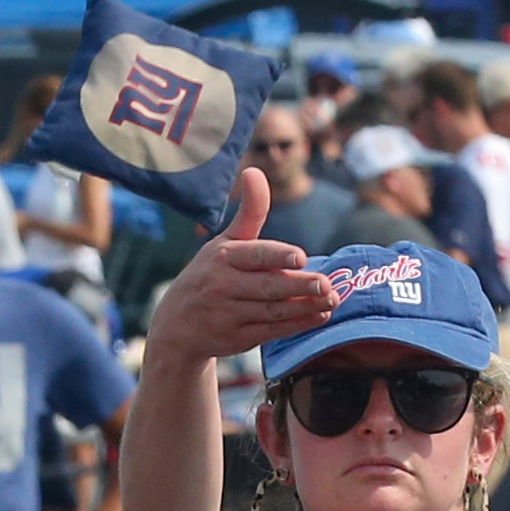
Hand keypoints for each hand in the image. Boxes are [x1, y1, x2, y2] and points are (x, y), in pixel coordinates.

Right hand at [146, 173, 341, 369]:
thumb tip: (255, 171)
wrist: (177, 325)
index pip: (253, 255)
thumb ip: (249, 211)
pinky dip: (297, 325)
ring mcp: (230, 315)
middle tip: (325, 284)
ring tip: (332, 299)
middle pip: (266, 286)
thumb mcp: (225, 241)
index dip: (277, 257)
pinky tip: (319, 315)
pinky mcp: (238, 339)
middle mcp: (223, 286)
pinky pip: (271, 331)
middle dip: (298, 286)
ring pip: (272, 310)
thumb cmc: (209, 274)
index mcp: (222, 257)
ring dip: (304, 306)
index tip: (300, 258)